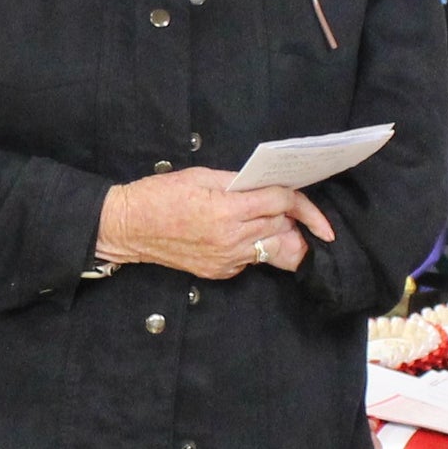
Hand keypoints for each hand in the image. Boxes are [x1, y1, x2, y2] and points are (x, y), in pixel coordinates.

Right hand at [94, 169, 339, 280]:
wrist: (128, 227)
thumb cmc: (160, 195)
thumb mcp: (201, 176)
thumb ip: (240, 182)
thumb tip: (269, 185)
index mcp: (228, 210)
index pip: (281, 203)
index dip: (303, 203)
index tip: (318, 213)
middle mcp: (231, 239)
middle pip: (282, 228)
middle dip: (293, 219)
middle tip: (293, 211)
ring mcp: (226, 260)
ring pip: (271, 249)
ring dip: (278, 235)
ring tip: (274, 224)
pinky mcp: (219, 272)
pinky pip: (251, 260)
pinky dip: (255, 247)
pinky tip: (243, 235)